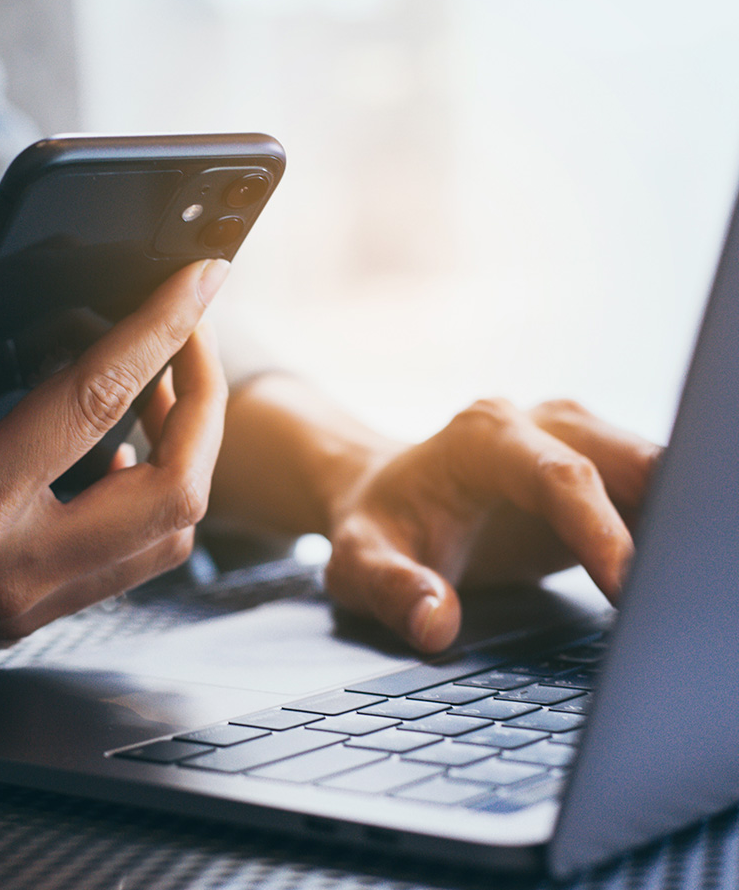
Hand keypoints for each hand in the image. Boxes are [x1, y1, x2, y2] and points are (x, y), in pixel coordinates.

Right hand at [0, 253, 228, 697]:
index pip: (95, 403)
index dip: (159, 328)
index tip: (201, 274)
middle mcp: (8, 574)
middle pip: (172, 494)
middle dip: (205, 405)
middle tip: (191, 333)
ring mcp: (19, 609)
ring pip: (161, 541)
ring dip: (184, 459)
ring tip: (163, 386)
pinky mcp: (14, 619)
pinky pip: (121, 565)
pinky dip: (145, 503)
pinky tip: (114, 454)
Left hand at [209, 376, 658, 654]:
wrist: (387, 497)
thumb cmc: (379, 526)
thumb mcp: (359, 562)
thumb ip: (392, 589)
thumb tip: (436, 623)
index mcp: (483, 438)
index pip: (558, 476)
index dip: (598, 528)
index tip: (627, 585)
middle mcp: (539, 426)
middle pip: (629, 462)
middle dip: (668, 517)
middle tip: (684, 590)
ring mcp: (576, 444)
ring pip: (657, 473)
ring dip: (679, 524)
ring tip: (689, 590)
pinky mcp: (601, 475)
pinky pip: (655, 496)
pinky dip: (673, 534)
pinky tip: (678, 581)